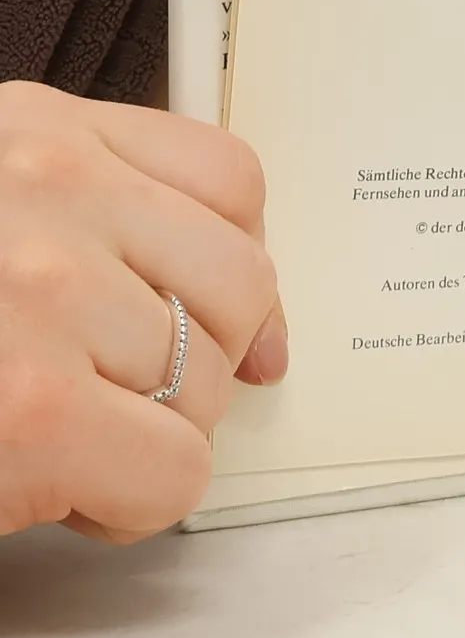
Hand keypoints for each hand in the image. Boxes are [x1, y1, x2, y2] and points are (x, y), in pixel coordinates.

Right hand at [0, 81, 284, 540]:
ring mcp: (43, 295)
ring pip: (207, 384)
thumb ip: (99, 227)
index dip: (230, 267)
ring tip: (50, 438)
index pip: (228, 181)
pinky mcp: (35, 410)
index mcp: (35, 133)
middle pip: (238, 285)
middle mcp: (49, 191)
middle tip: (105, 395)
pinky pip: (177, 469)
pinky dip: (128, 504)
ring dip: (143, 434)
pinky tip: (50, 490)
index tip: (218, 319)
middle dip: (189, 361)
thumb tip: (256, 328)